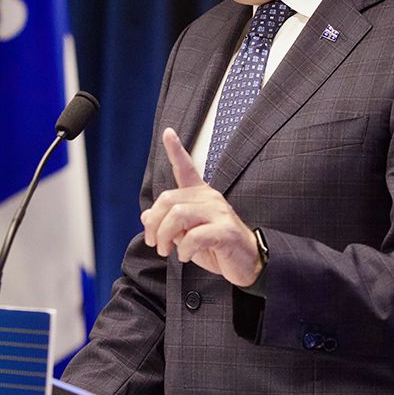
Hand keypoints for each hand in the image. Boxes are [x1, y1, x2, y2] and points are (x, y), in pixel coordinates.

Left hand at [141, 127, 262, 286]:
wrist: (247, 262)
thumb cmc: (216, 247)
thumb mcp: (186, 235)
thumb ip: (168, 223)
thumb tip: (146, 216)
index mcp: (200, 195)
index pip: (186, 167)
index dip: (176, 150)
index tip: (167, 132)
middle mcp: (210, 198)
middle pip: (169, 199)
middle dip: (154, 223)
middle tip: (153, 243)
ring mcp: (219, 213)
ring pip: (178, 215)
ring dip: (165, 236)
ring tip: (165, 250)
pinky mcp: (225, 231)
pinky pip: (194, 236)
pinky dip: (184, 249)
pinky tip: (185, 256)